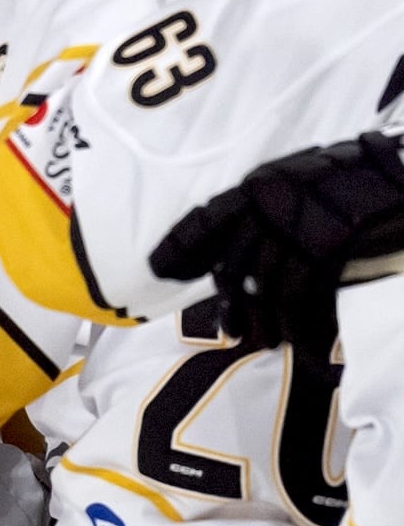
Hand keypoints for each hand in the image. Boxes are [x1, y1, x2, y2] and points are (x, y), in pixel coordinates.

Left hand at [151, 131, 403, 354]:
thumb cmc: (363, 177)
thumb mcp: (306, 182)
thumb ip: (273, 208)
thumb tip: (246, 245)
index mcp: (262, 183)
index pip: (206, 219)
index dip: (181, 247)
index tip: (161, 269)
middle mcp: (271, 202)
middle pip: (235, 261)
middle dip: (230, 301)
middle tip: (232, 331)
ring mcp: (296, 226)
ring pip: (263, 283)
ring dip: (263, 320)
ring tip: (265, 342)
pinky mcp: (326, 248)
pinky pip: (300, 296)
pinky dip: (302, 327)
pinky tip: (307, 348)